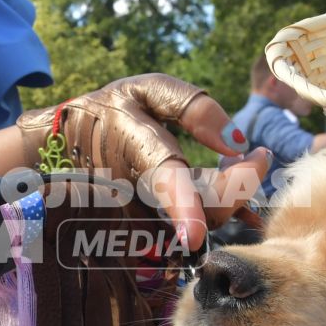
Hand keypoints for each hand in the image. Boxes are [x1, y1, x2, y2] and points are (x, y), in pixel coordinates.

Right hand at [16, 74, 265, 249]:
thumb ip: (194, 108)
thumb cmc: (111, 111)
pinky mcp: (156, 226)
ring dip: (236, 194)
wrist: (64, 148)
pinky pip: (199, 223)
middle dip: (242, 185)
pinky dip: (224, 203)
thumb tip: (238, 142)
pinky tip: (231, 178)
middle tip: (261, 155)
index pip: (164, 182)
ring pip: (205, 219)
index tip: (194, 235)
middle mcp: (141, 193)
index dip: (181, 208)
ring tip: (244, 161)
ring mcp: (148, 215)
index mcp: (138, 152)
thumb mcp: (146, 90)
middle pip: (202, 209)